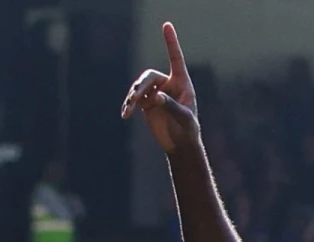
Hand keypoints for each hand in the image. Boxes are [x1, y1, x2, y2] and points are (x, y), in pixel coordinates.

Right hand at [120, 23, 199, 152]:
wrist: (180, 144)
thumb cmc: (188, 130)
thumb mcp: (184, 118)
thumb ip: (171, 106)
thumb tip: (156, 96)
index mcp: (182, 83)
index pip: (175, 59)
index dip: (170, 42)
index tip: (166, 25)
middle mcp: (168, 85)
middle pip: (149, 76)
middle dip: (141, 85)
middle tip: (136, 98)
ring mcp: (156, 93)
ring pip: (139, 87)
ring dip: (133, 97)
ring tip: (129, 110)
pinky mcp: (146, 103)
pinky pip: (134, 99)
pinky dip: (129, 105)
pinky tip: (125, 114)